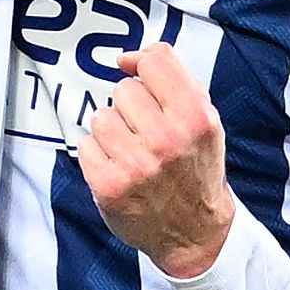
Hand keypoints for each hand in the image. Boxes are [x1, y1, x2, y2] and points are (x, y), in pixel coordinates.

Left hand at [77, 45, 237, 279]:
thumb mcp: (203, 118)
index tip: (148, 87)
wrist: (194, 232)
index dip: (146, 72)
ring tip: (132, 152)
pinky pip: (85, 145)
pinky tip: (119, 168)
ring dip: (113, 132)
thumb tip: (126, 57)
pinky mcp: (109, 186)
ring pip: (101, 117)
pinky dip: (97, 155)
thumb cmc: (196, 169)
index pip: (153, 63)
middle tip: (147, 133)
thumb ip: (172, 76)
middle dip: (131, 108)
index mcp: (196, 119)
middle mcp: (167, 141)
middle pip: (123, 90)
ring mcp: (136, 165)